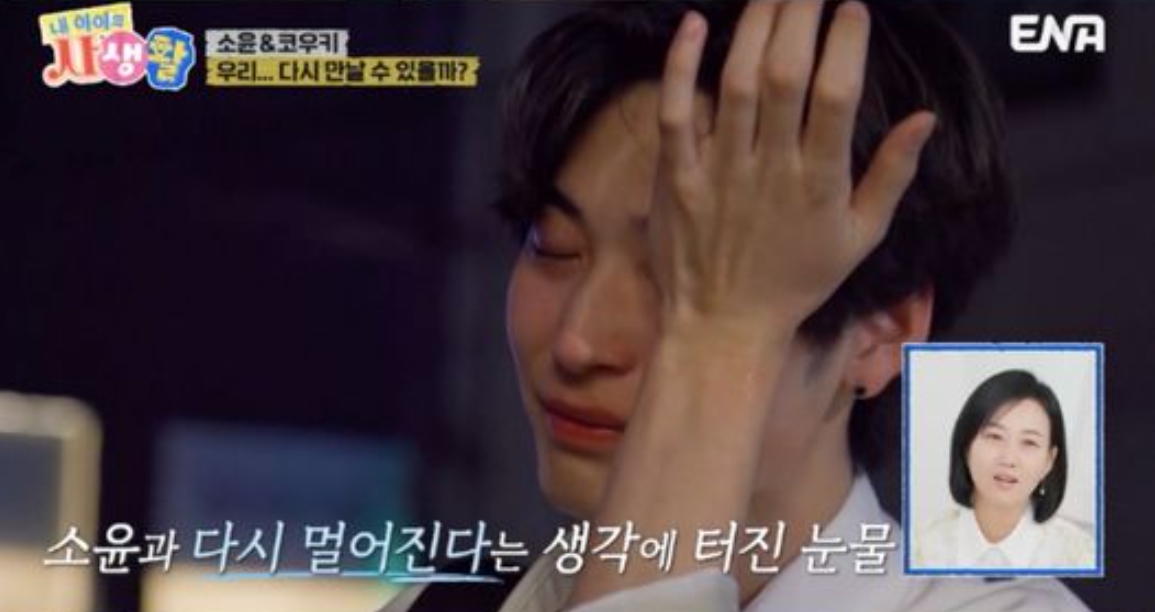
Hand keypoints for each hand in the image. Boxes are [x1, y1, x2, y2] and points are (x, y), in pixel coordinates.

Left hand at [650, 0, 935, 336]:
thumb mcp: (859, 237)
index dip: (846, 44)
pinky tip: (693, 24)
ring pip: (736, 83)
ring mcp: (719, 170)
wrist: (724, 325)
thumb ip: (892, 174)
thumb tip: (924, 117)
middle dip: (800, 16)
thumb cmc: (796, 281)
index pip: (836, 95)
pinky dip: (681, 67)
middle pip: (785, 74)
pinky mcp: (677, 176)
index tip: (852, 9)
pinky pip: (676, 113)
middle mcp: (769, 169)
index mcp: (820, 181)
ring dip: (753, 27)